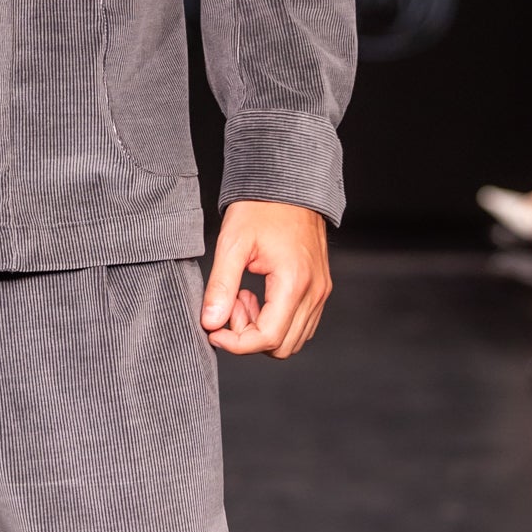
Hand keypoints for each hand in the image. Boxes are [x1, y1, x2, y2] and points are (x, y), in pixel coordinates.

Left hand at [200, 200, 331, 357]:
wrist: (289, 185)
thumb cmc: (262, 207)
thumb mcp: (232, 243)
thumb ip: (221, 286)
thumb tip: (211, 322)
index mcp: (293, 282)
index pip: (267, 338)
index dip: (236, 344)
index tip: (214, 331)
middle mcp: (314, 292)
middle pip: (281, 346)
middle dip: (249, 336)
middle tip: (230, 305)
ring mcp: (320, 291)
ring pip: (293, 339)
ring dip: (263, 329)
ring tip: (244, 298)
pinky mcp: (319, 287)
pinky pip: (301, 324)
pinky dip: (277, 321)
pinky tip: (259, 297)